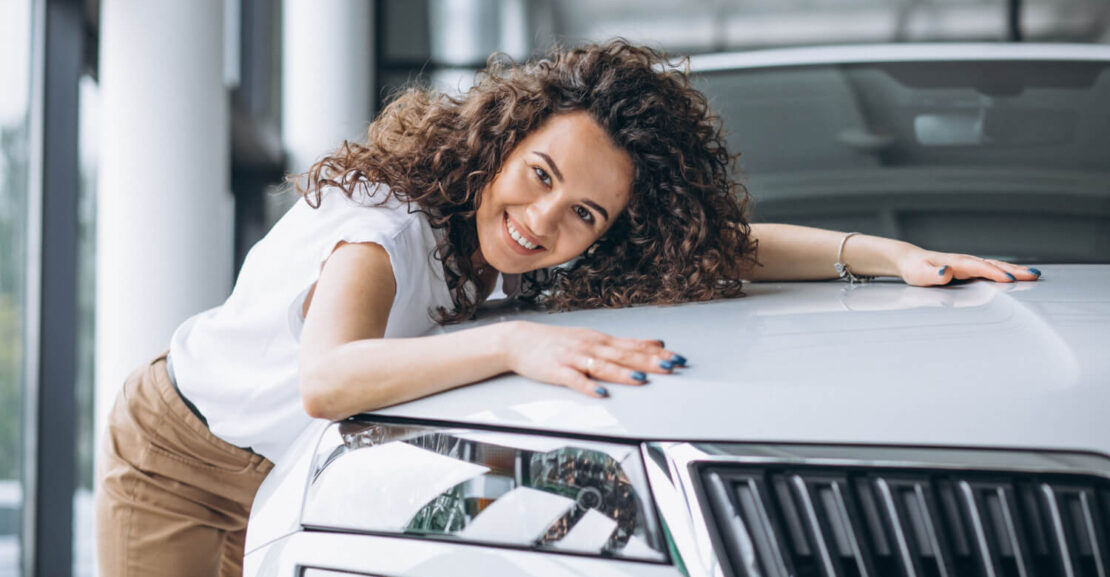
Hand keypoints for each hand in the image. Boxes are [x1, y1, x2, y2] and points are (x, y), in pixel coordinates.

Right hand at [500, 321, 684, 397]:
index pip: (633, 346)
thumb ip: (623, 344)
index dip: (656, 353)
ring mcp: (574, 358)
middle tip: (671, 368)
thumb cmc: (558, 342)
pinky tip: (600, 393)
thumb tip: (656, 344)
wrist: (520, 341)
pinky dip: (588, 386)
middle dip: (648, 362)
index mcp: (600, 340)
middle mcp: (590, 347)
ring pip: (602, 366)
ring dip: (622, 373)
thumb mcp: (593, 338)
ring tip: (640, 379)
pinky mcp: (558, 371)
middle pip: (623, 356)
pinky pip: (575, 380)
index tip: (677, 358)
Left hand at [896, 246, 1041, 286]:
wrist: (911, 260)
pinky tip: (1019, 276)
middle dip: (1014, 270)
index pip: (979, 267)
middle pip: (994, 265)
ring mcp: (970, 264)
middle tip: (1034, 275)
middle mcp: (967, 261)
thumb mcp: (918, 273)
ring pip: (996, 266)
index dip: (994, 273)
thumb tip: (946, 272)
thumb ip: (931, 274)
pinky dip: (1008, 271)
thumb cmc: (915, 268)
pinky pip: (993, 269)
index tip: (1010, 279)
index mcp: (956, 262)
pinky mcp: (971, 269)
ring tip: (1034, 275)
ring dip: (1015, 270)